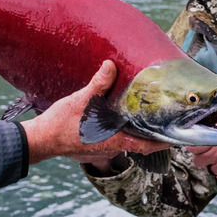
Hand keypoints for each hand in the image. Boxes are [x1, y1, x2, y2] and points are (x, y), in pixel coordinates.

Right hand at [22, 60, 170, 164]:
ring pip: (124, 141)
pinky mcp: (92, 149)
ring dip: (133, 130)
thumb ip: (98, 85)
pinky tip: (115, 118)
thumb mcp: (81, 101)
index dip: (163, 141)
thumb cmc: (60, 125)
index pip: (146, 145)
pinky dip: (118, 131)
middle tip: (162, 117)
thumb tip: (110, 65)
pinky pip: (111, 141)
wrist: (39, 141)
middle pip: (138, 142)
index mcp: (114, 141)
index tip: (177, 135)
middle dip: (150, 131)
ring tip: (141, 114)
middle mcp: (111, 149)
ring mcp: (101, 151)